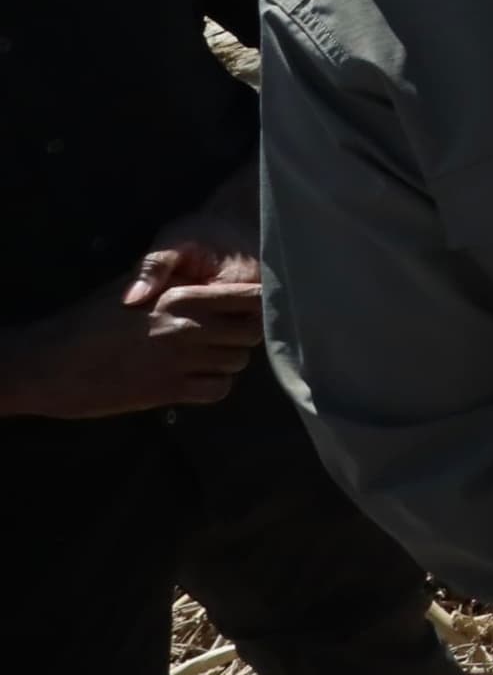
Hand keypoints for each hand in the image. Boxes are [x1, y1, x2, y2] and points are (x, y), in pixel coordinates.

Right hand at [0, 251, 262, 418]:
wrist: (54, 361)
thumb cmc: (92, 320)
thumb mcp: (134, 289)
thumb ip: (175, 285)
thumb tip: (213, 283)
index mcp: (181, 297)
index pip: (248, 298)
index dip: (257, 303)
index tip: (253, 307)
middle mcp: (187, 328)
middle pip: (250, 332)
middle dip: (245, 333)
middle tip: (228, 334)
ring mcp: (181, 361)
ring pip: (237, 362)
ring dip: (228, 359)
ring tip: (206, 355)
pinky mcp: (170, 391)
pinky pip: (218, 389)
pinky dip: (214, 384)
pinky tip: (196, 377)